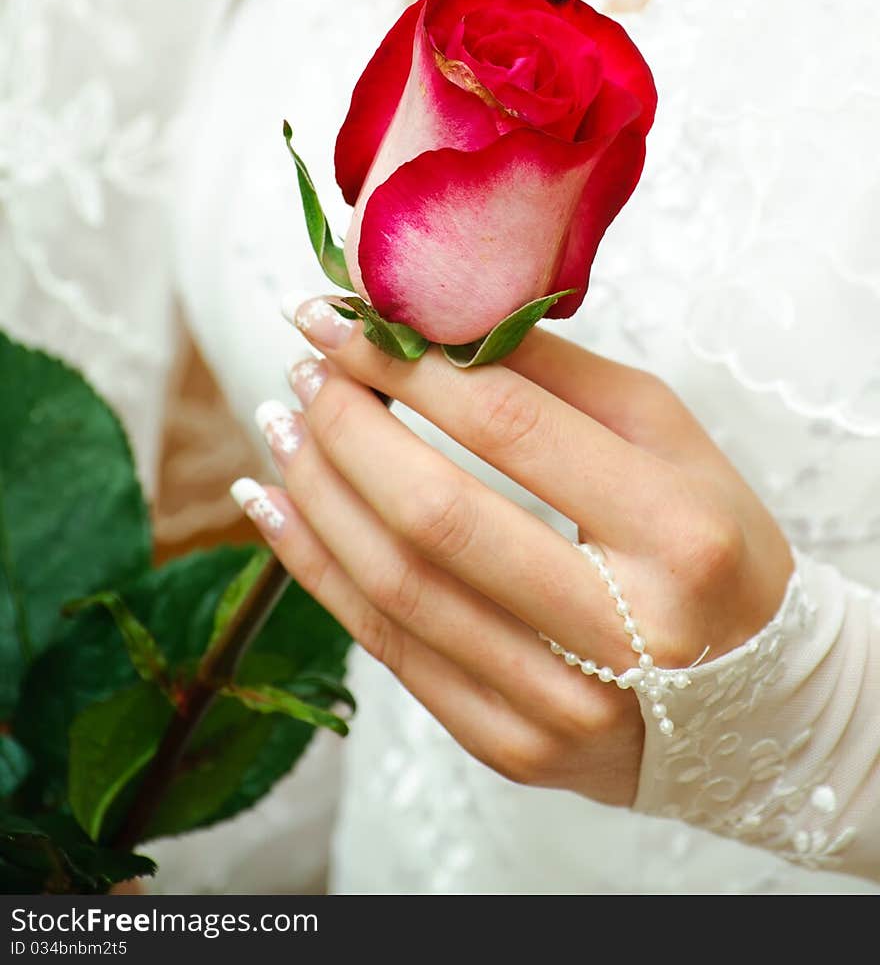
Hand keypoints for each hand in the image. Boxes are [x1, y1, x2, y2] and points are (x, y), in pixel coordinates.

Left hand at [237, 296, 793, 808]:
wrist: (759, 699)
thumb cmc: (710, 538)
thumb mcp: (664, 434)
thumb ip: (551, 371)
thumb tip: (424, 315)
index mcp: (676, 529)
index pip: (509, 427)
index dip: (405, 365)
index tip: (335, 314)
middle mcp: (623, 630)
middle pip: (436, 515)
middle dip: (347, 425)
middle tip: (305, 366)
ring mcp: (563, 704)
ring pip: (397, 590)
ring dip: (316, 493)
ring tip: (282, 423)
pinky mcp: (515, 749)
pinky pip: (390, 652)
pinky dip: (319, 572)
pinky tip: (277, 510)